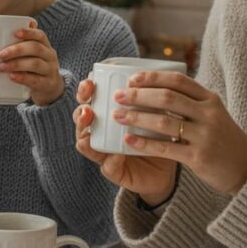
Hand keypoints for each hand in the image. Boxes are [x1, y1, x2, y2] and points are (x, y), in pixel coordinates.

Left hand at [0, 24, 63, 106]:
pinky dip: (22, 78)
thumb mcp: (32, 55)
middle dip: (17, 50)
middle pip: (36, 48)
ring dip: (16, 64)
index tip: (15, 33)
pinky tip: (12, 76)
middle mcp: (50, 56)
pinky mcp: (47, 84)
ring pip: (35, 64)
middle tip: (1, 54)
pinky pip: (35, 80)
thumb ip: (21, 45)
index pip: (39, 35)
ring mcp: (50, 70)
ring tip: (1, 67)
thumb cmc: (35, 68)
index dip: (28, 33)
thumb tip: (4, 31)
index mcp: (45, 46)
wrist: (51, 88)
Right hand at [74, 78, 177, 204]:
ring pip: (84, 143)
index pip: (89, 100)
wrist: (166, 168)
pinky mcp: (113, 171)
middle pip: (80, 120)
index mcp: (107, 115)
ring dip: (85, 134)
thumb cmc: (158, 136)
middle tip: (88, 108)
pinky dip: (111, 160)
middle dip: (80, 112)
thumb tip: (147, 76)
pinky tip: (118, 154)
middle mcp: (100, 133)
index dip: (84, 91)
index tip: (90, 82)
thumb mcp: (154, 113)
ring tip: (93, 126)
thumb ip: (149, 98)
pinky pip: (107, 167)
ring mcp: (104, 153)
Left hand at [108, 70, 246, 195]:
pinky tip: (128, 141)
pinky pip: (165, 147)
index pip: (178, 80)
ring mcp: (204, 135)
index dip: (153, 77)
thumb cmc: (225, 140)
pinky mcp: (199, 157)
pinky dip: (144, 143)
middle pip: (167, 97)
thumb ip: (192, 102)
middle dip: (138, 95)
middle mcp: (208, 114)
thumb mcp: (215, 114)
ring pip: (163, 121)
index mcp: (210, 100)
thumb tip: (159, 89)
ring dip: (136, 117)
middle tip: (118, 96)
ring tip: (118, 116)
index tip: (132, 78)